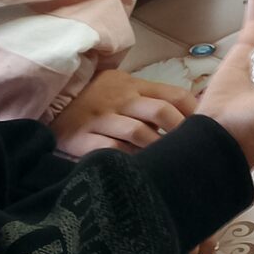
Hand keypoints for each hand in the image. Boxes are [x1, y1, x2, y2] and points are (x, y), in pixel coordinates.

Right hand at [51, 69, 195, 155]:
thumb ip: (150, 97)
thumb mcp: (121, 86)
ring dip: (156, 148)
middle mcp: (120, 99)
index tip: (206, 128)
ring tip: (167, 163)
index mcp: (133, 85)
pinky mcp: (80, 137)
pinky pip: (111, 150)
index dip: (193, 111)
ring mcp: (100, 118)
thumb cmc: (94, 97)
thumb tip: (190, 112)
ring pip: (138, 133)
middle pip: (161, 112)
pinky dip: (127, 159)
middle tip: (191, 150)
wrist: (47, 101)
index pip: (173, 95)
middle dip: (180, 131)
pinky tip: (138, 169)